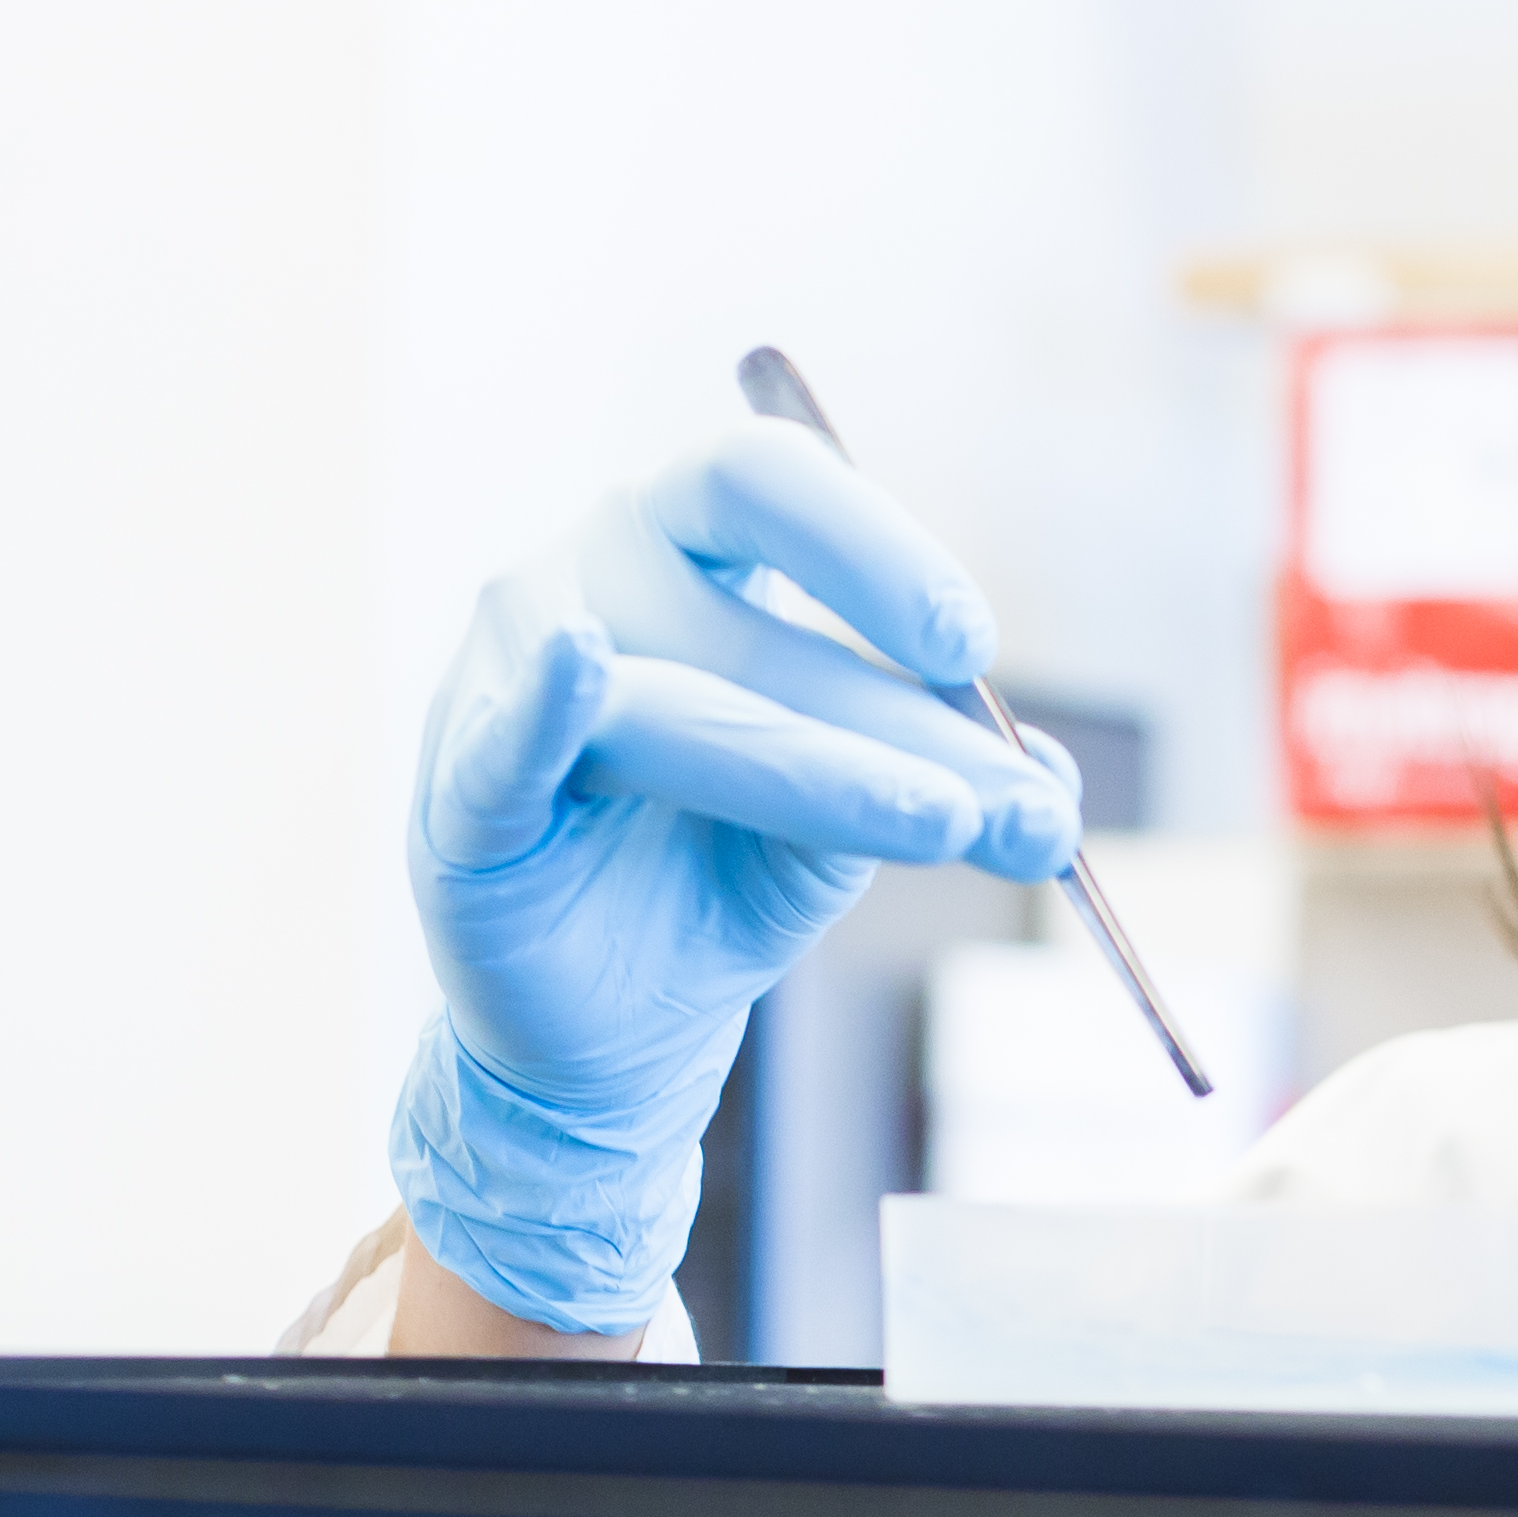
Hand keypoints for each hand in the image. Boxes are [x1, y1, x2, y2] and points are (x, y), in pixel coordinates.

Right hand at [390, 422, 1078, 1336]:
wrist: (614, 1029)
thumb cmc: (725, 874)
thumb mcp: (855, 818)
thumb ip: (945, 778)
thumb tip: (1056, 790)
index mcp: (685, 546)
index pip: (769, 487)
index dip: (873, 546)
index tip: (975, 649)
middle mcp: (589, 579)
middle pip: (744, 620)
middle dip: (897, 719)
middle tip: (1020, 807)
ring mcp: (510, 679)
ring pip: (675, 709)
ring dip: (820, 770)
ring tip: (941, 827)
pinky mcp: (462, 801)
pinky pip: (505, 746)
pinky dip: (543, 707)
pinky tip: (584, 665)